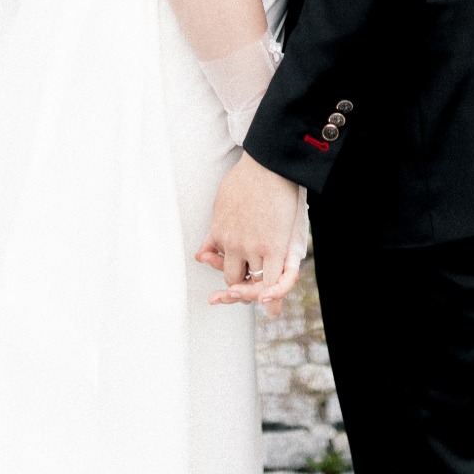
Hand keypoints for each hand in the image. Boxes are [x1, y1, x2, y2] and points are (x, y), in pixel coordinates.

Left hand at [195, 153, 298, 306]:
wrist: (266, 164)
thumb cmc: (247, 178)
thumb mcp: (222, 203)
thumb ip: (214, 231)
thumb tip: (200, 254)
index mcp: (219, 232)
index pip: (219, 264)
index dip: (225, 271)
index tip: (229, 278)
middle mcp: (232, 244)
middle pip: (232, 278)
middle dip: (239, 287)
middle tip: (245, 292)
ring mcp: (253, 247)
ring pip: (253, 282)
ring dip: (257, 292)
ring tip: (263, 300)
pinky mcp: (274, 247)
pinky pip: (273, 282)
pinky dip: (274, 297)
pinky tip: (273, 310)